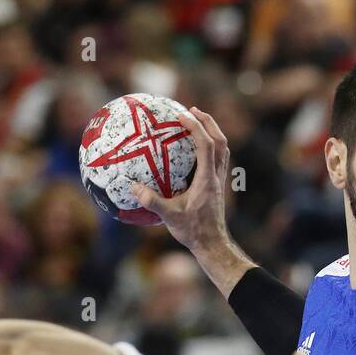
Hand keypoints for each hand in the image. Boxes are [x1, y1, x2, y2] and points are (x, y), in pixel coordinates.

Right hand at [129, 106, 229, 252]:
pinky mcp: (218, 186)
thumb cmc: (193, 231)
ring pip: (222, 148)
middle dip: (207, 122)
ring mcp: (219, 180)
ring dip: (212, 132)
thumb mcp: (170, 217)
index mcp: (207, 179)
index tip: (182, 115)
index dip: (196, 127)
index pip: (206, 145)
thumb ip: (152, 201)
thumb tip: (132, 187)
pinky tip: (195, 148)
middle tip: (192, 110)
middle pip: (220, 141)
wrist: (212, 244)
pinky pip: (218, 159)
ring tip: (197, 122)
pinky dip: (210, 146)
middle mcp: (216, 176)